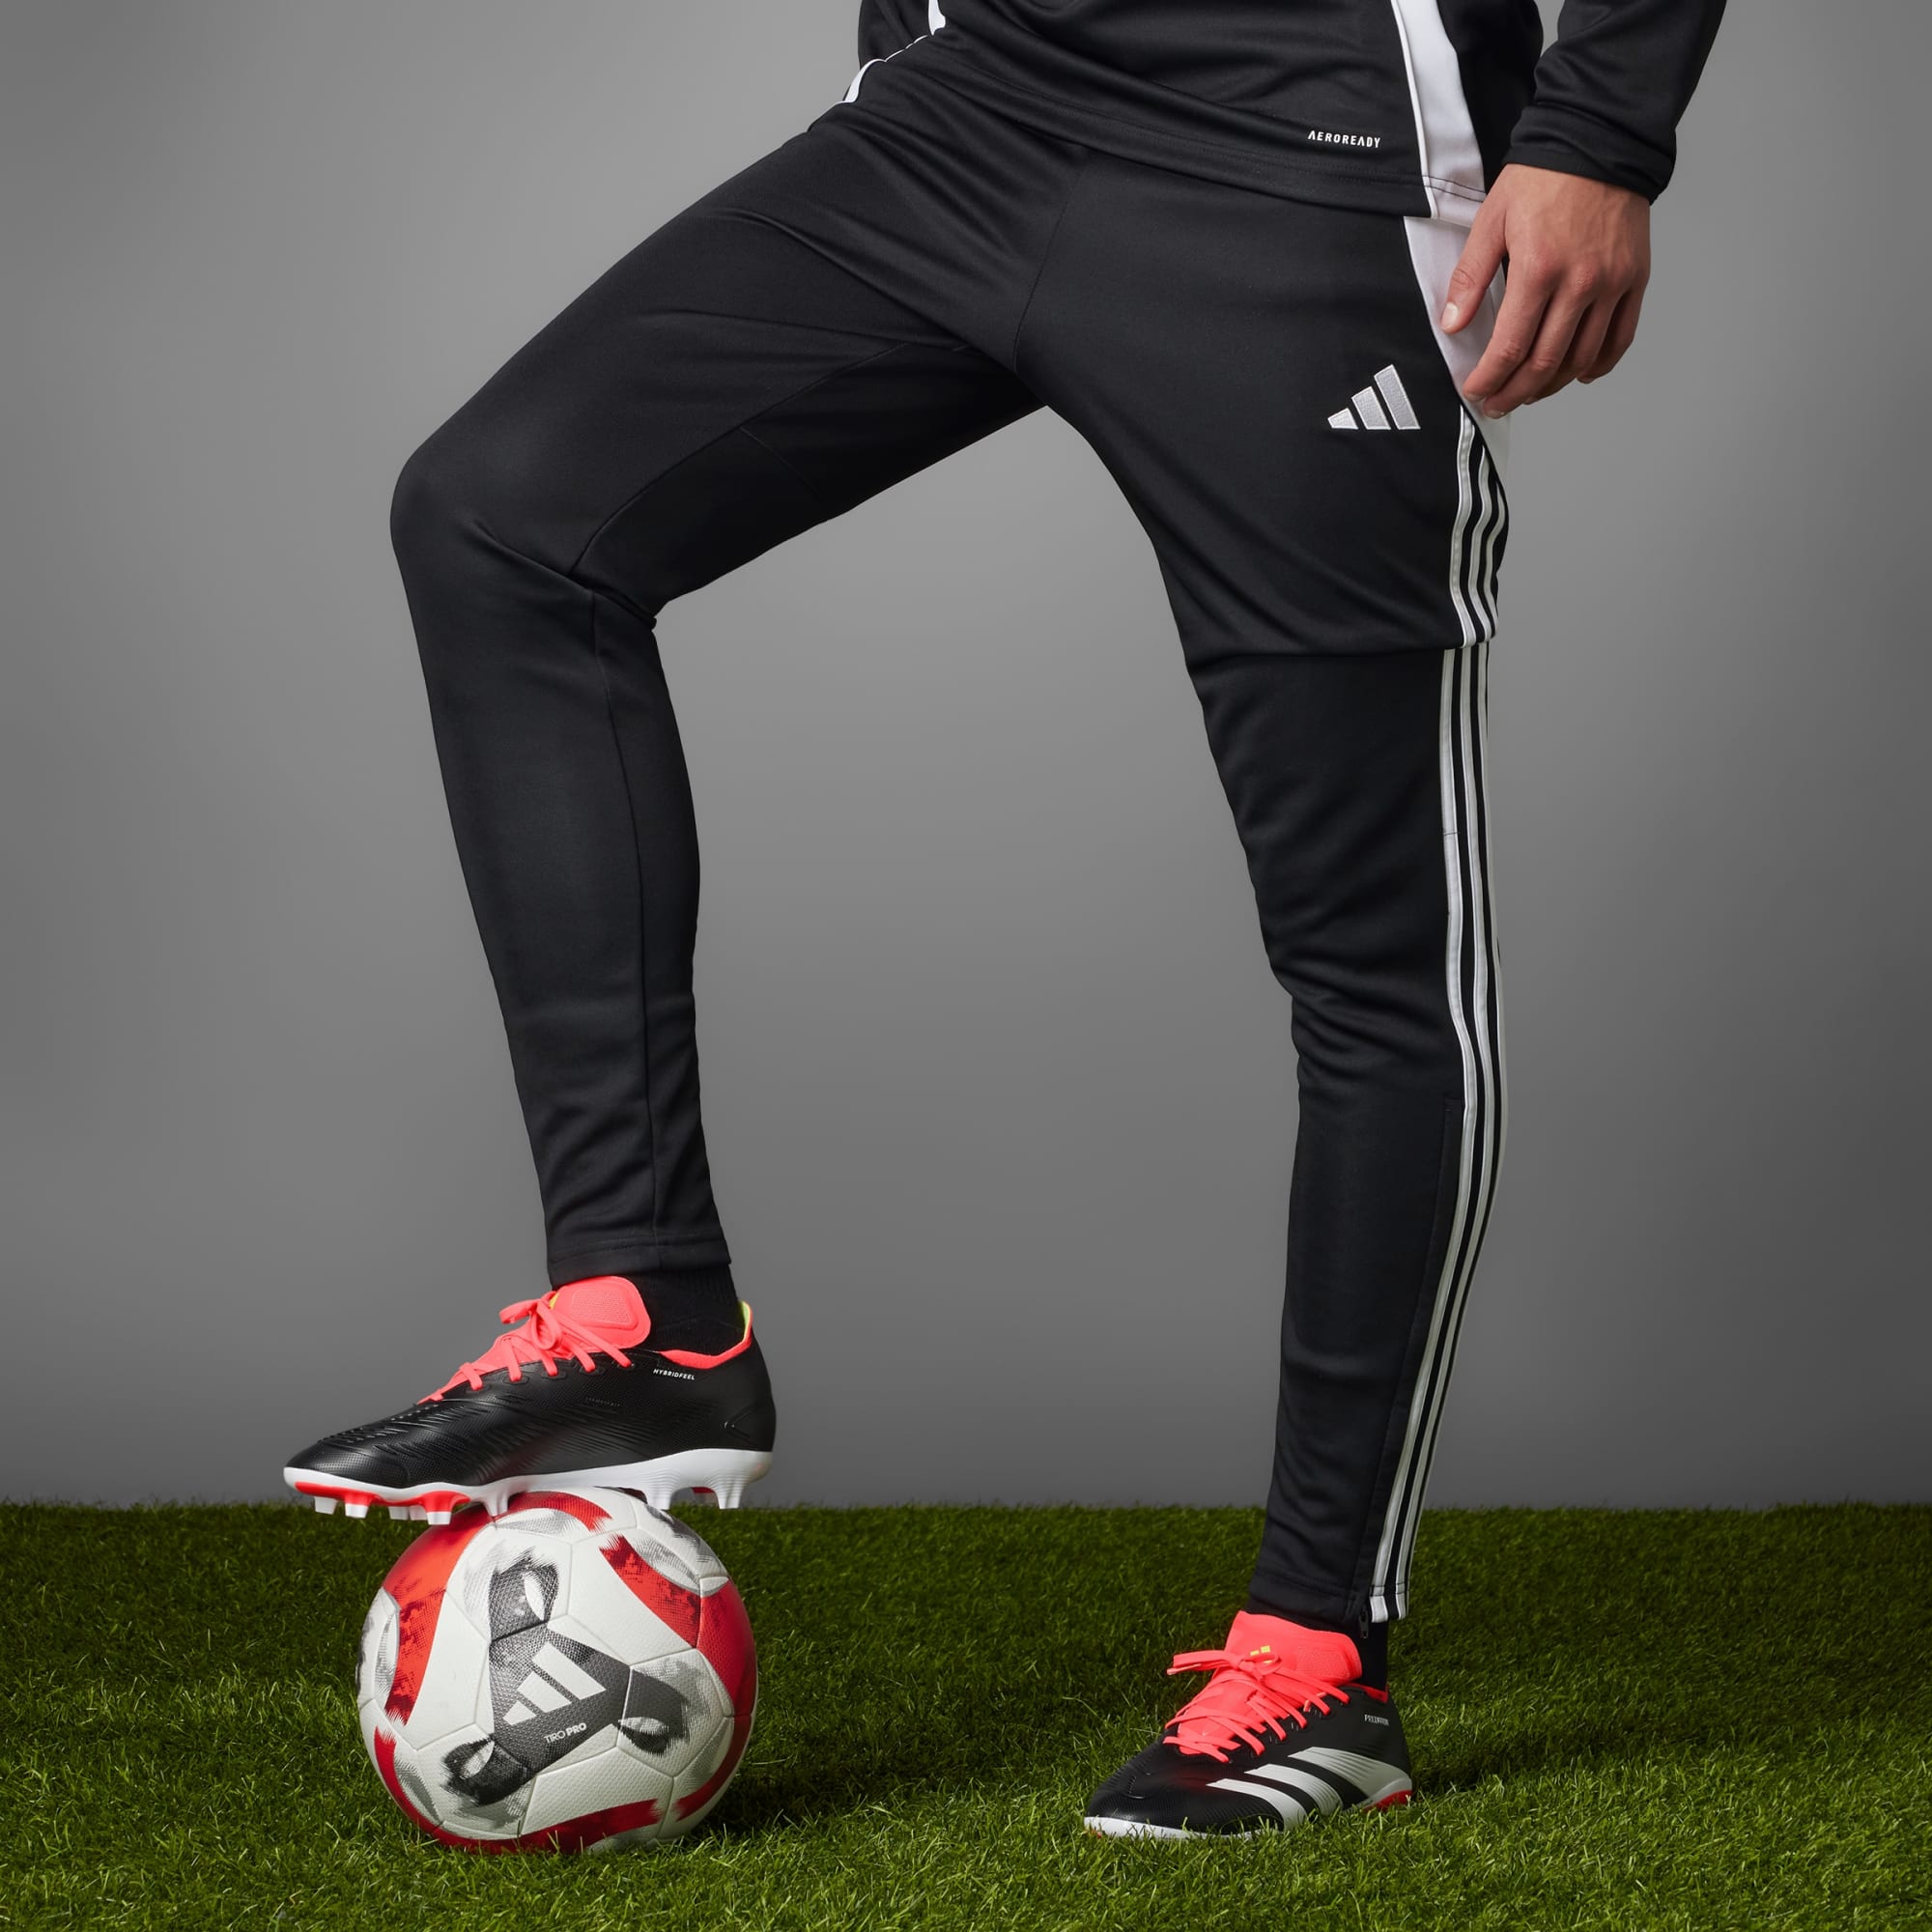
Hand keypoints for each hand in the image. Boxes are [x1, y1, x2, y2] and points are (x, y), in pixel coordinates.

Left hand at [1442, 164, 1650, 416]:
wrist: (1600, 142)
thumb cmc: (1543, 178)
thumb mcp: (1491, 220)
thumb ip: (1470, 276)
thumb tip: (1452, 324)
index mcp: (1539, 270)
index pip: (1510, 347)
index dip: (1489, 379)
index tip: (1475, 391)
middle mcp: (1580, 283)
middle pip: (1546, 363)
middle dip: (1515, 392)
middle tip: (1497, 403)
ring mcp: (1612, 284)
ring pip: (1581, 358)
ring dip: (1552, 385)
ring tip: (1528, 392)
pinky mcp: (1634, 279)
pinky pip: (1619, 338)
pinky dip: (1598, 365)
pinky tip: (1578, 374)